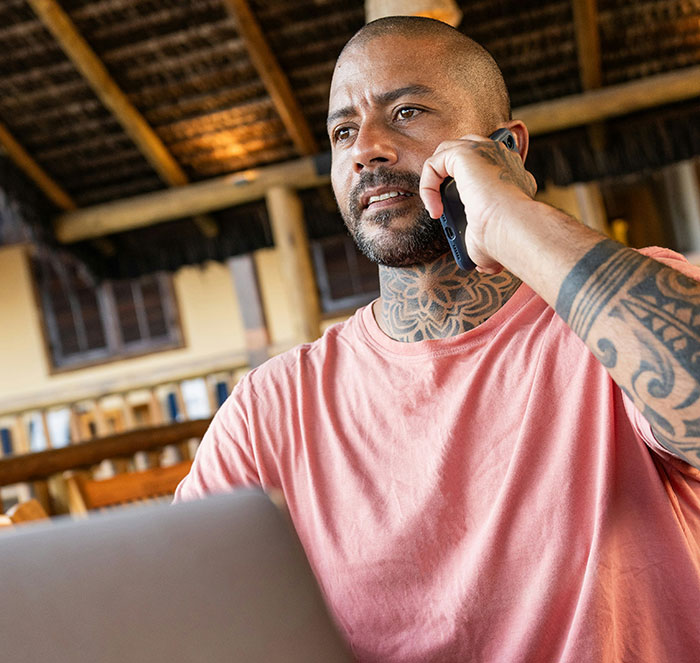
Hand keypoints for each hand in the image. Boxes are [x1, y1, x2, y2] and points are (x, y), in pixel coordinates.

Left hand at [419, 134, 536, 272]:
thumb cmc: (505, 240)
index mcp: (512, 177)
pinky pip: (434, 163)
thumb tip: (484, 266)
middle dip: (447, 175)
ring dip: (434, 182)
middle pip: (465, 153)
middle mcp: (501, 159)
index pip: (486, 170)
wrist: (511, 230)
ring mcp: (485, 152)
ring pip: (446, 154)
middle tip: (442, 206)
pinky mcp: (466, 153)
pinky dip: (427, 186)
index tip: (463, 217)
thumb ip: (485, 247)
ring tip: (436, 209)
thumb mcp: (493, 244)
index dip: (467, 189)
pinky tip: (434, 209)